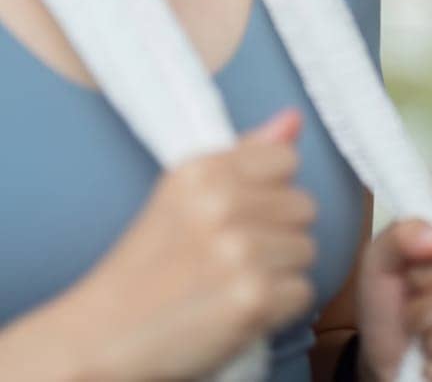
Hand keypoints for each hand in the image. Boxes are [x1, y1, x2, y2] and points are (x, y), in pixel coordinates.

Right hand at [73, 109, 316, 378]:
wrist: (100, 338)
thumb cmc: (147, 268)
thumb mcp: (182, 195)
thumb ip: (245, 155)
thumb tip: (294, 119)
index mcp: (203, 170)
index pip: (286, 159)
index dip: (269, 192)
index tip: (236, 216)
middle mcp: (222, 203)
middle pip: (304, 207)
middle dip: (276, 234)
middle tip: (228, 258)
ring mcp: (239, 250)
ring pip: (307, 250)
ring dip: (278, 273)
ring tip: (228, 284)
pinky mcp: (253, 296)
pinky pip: (303, 292)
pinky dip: (277, 309)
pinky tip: (236, 310)